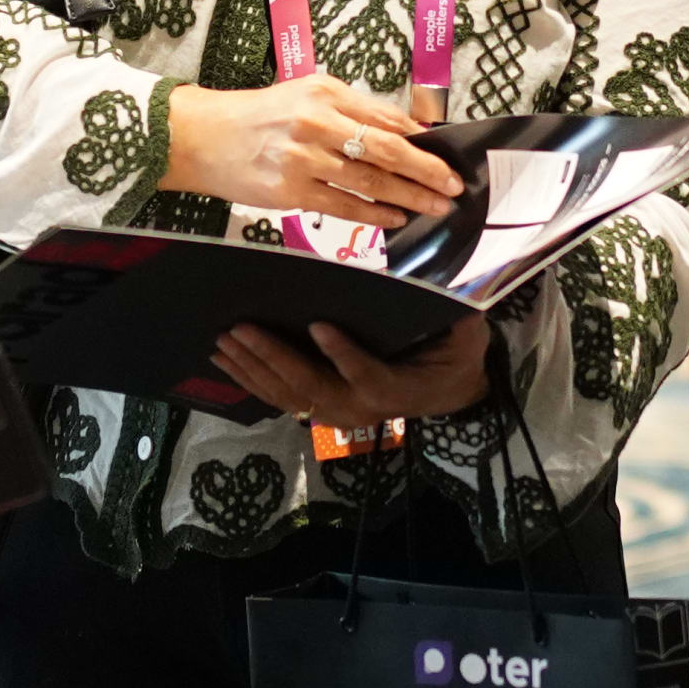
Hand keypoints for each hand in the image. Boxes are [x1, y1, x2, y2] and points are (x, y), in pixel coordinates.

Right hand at [164, 75, 462, 229]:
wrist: (202, 137)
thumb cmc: (259, 116)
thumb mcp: (306, 95)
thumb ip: (353, 110)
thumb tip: (404, 133)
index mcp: (325, 93)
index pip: (386, 117)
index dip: (421, 140)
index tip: (446, 154)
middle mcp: (317, 122)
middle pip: (387, 149)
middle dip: (426, 170)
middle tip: (453, 186)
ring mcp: (303, 159)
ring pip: (369, 181)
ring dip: (408, 196)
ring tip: (435, 206)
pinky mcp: (290, 191)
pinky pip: (343, 206)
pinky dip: (374, 215)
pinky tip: (395, 219)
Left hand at [210, 315, 490, 426]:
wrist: (449, 393)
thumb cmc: (455, 356)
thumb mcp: (465, 336)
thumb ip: (456, 315)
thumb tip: (445, 275)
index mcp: (397, 387)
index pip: (367, 375)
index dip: (344, 355)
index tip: (319, 325)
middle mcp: (362, 407)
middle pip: (312, 385)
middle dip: (273, 357)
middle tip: (241, 328)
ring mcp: (338, 412)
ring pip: (289, 395)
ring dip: (253, 368)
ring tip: (223, 341)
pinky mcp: (322, 409)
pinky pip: (282, 398)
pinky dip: (251, 380)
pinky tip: (225, 360)